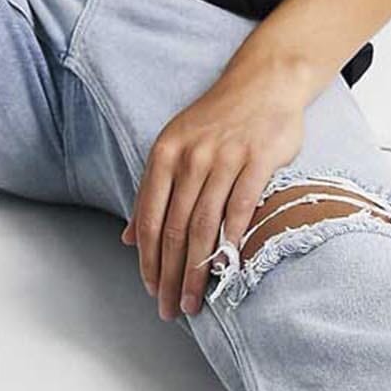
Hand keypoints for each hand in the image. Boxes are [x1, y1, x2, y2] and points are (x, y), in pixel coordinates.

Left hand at [120, 64, 306, 319]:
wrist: (263, 82)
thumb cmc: (217, 120)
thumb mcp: (175, 146)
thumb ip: (152, 192)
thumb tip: (126, 238)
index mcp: (164, 154)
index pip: (149, 217)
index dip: (147, 259)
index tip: (150, 289)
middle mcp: (190, 157)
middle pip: (173, 228)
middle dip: (168, 275)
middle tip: (170, 309)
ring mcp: (224, 158)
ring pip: (204, 224)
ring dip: (196, 269)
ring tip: (194, 300)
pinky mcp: (258, 158)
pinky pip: (242, 205)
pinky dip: (233, 238)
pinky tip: (228, 266)